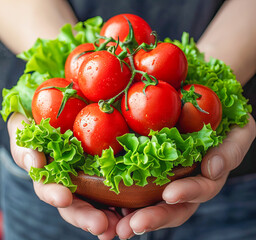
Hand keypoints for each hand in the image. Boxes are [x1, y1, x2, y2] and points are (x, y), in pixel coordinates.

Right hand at [8, 113, 119, 238]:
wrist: (53, 107)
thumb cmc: (33, 118)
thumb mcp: (21, 126)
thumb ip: (23, 144)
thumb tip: (35, 165)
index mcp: (45, 173)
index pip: (47, 188)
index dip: (54, 194)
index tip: (64, 198)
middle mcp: (65, 181)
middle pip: (73, 206)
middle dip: (85, 217)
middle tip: (100, 225)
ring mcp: (86, 179)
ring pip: (95, 204)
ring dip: (105, 218)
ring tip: (118, 227)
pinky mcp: (106, 172)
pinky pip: (115, 189)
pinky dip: (123, 203)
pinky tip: (132, 212)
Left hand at [116, 114, 255, 238]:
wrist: (198, 107)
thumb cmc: (223, 120)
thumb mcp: (237, 132)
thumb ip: (230, 151)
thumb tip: (211, 169)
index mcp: (205, 178)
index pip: (199, 190)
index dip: (187, 193)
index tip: (170, 194)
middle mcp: (183, 185)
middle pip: (171, 208)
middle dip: (153, 218)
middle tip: (133, 227)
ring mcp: (162, 181)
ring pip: (148, 203)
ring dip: (133, 216)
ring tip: (118, 226)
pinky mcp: (142, 172)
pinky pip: (130, 188)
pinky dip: (120, 201)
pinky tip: (106, 207)